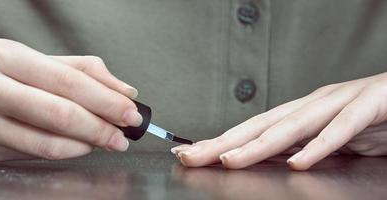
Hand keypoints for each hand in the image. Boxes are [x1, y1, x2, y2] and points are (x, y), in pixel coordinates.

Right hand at [0, 39, 141, 160]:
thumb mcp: (26, 58)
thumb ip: (78, 70)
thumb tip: (123, 89)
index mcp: (8, 57)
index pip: (69, 81)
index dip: (106, 100)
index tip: (130, 111)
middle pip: (60, 114)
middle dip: (101, 127)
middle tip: (123, 134)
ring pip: (47, 142)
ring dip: (86, 145)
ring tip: (106, 141)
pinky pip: (32, 155)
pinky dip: (64, 152)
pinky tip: (79, 146)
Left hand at [172, 72, 386, 169]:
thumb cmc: (369, 115)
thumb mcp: (325, 137)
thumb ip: (298, 146)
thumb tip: (267, 158)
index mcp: (299, 112)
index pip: (252, 129)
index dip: (220, 141)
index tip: (190, 152)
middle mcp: (311, 105)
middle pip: (260, 126)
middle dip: (222, 142)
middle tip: (191, 156)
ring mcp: (338, 103)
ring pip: (292, 126)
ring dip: (258, 144)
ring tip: (230, 159)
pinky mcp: (369, 107)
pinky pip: (343, 129)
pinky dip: (320, 146)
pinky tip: (300, 162)